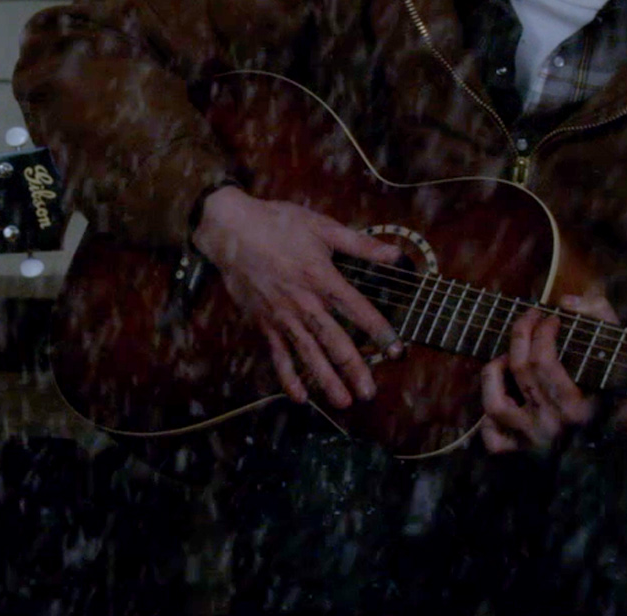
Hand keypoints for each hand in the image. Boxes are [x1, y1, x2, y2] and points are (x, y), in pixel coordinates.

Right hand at [192, 186, 403, 409]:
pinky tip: (300, 397)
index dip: (379, 331)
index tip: (396, 350)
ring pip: (308, 354)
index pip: (358, 310)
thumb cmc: (277, 224)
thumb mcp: (322, 227)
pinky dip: (288, 377)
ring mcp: (282, 316)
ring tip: (343, 402)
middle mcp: (304, 302)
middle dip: (354, 369)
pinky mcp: (264, 322)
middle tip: (370, 393)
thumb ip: (360, 244)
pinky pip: (278, 355)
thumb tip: (395, 254)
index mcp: (322, 278)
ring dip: (326, 380)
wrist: (230, 231)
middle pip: (334, 341)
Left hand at [479, 292, 626, 453]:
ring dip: (496, 371)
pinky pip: (490, 436)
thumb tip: (567, 302)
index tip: (551, 317)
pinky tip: (504, 396)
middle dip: (521, 333)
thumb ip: (603, 320)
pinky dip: (488, 416)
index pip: (544, 361)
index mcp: (578, 410)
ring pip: (495, 403)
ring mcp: (532, 443)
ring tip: (508, 358)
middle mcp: (553, 428)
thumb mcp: (623, 361)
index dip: (542, 330)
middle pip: (520, 370)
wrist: (620, 454)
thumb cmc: (619, 399)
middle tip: (529, 318)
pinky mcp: (518, 455)